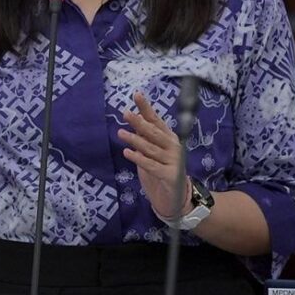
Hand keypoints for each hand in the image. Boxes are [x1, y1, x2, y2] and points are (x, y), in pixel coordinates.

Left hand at [117, 92, 191, 217]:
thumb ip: (144, 136)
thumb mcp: (151, 151)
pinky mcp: (170, 176)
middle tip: (125, 114)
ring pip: (151, 148)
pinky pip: (152, 165)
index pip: (156, 120)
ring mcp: (174, 161)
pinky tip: (127, 152)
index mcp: (169, 138)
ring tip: (120, 133)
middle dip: (140, 122)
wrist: (174, 199)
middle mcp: (173, 147)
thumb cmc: (161, 171)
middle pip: (154, 132)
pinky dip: (139, 158)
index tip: (137, 95)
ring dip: (135, 140)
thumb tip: (133, 116)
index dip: (146, 108)